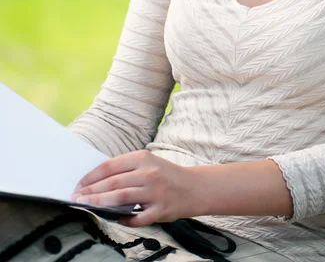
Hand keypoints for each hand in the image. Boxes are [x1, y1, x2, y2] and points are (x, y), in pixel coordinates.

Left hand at [70, 150, 194, 226]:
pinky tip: (117, 218)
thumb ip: (126, 169)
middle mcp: (149, 173)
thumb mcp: (148, 163)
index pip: (111, 166)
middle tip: (77, 197)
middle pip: (113, 183)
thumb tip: (97, 180)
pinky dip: (125, 219)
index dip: (92, 176)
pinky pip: (137, 218)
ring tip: (87, 205)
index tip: (79, 184)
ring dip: (100, 202)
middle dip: (91, 191)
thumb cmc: (166, 174)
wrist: (193, 187)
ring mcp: (155, 192)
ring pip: (121, 198)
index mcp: (143, 158)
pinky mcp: (160, 210)